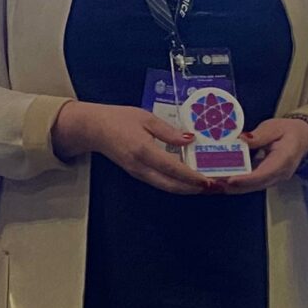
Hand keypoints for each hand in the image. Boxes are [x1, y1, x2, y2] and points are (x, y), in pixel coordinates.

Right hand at [50, 101, 206, 193]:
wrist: (94, 129)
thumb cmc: (119, 119)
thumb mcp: (146, 118)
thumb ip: (168, 131)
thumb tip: (189, 139)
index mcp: (144, 151)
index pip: (173, 168)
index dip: (192, 177)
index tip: (208, 179)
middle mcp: (141, 167)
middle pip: (171, 185)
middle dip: (193, 189)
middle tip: (213, 187)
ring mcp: (138, 173)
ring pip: (166, 187)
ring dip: (186, 189)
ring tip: (205, 186)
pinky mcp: (137, 174)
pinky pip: (160, 183)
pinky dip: (176, 184)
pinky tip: (187, 180)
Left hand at [210, 115, 307, 192]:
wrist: (302, 138)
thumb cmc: (288, 131)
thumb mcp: (274, 127)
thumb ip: (259, 135)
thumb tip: (242, 139)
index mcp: (284, 160)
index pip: (264, 173)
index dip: (247, 179)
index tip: (230, 179)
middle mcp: (280, 174)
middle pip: (255, 185)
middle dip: (234, 186)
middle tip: (214, 183)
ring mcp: (274, 179)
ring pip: (251, 187)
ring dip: (232, 187)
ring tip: (213, 184)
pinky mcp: (267, 179)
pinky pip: (251, 184)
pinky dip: (236, 184)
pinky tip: (220, 180)